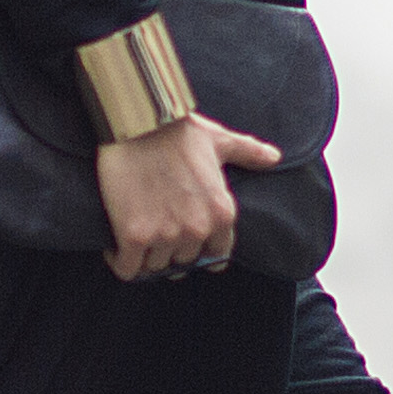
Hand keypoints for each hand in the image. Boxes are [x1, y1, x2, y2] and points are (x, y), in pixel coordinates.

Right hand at [96, 115, 281, 283]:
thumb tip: (274, 157)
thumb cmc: (178, 131)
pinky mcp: (134, 237)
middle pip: (183, 261)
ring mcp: (165, 235)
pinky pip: (128, 269)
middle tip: (158, 231)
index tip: (186, 243)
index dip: (200, 249)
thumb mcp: (219, 140)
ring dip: (146, 256)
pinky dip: (122, 263)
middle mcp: (197, 230)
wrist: (138, 124)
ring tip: (137, 238)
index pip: (217, 255)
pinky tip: (118, 251)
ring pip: (155, 266)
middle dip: (172, 249)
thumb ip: (248, 152)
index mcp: (222, 213)